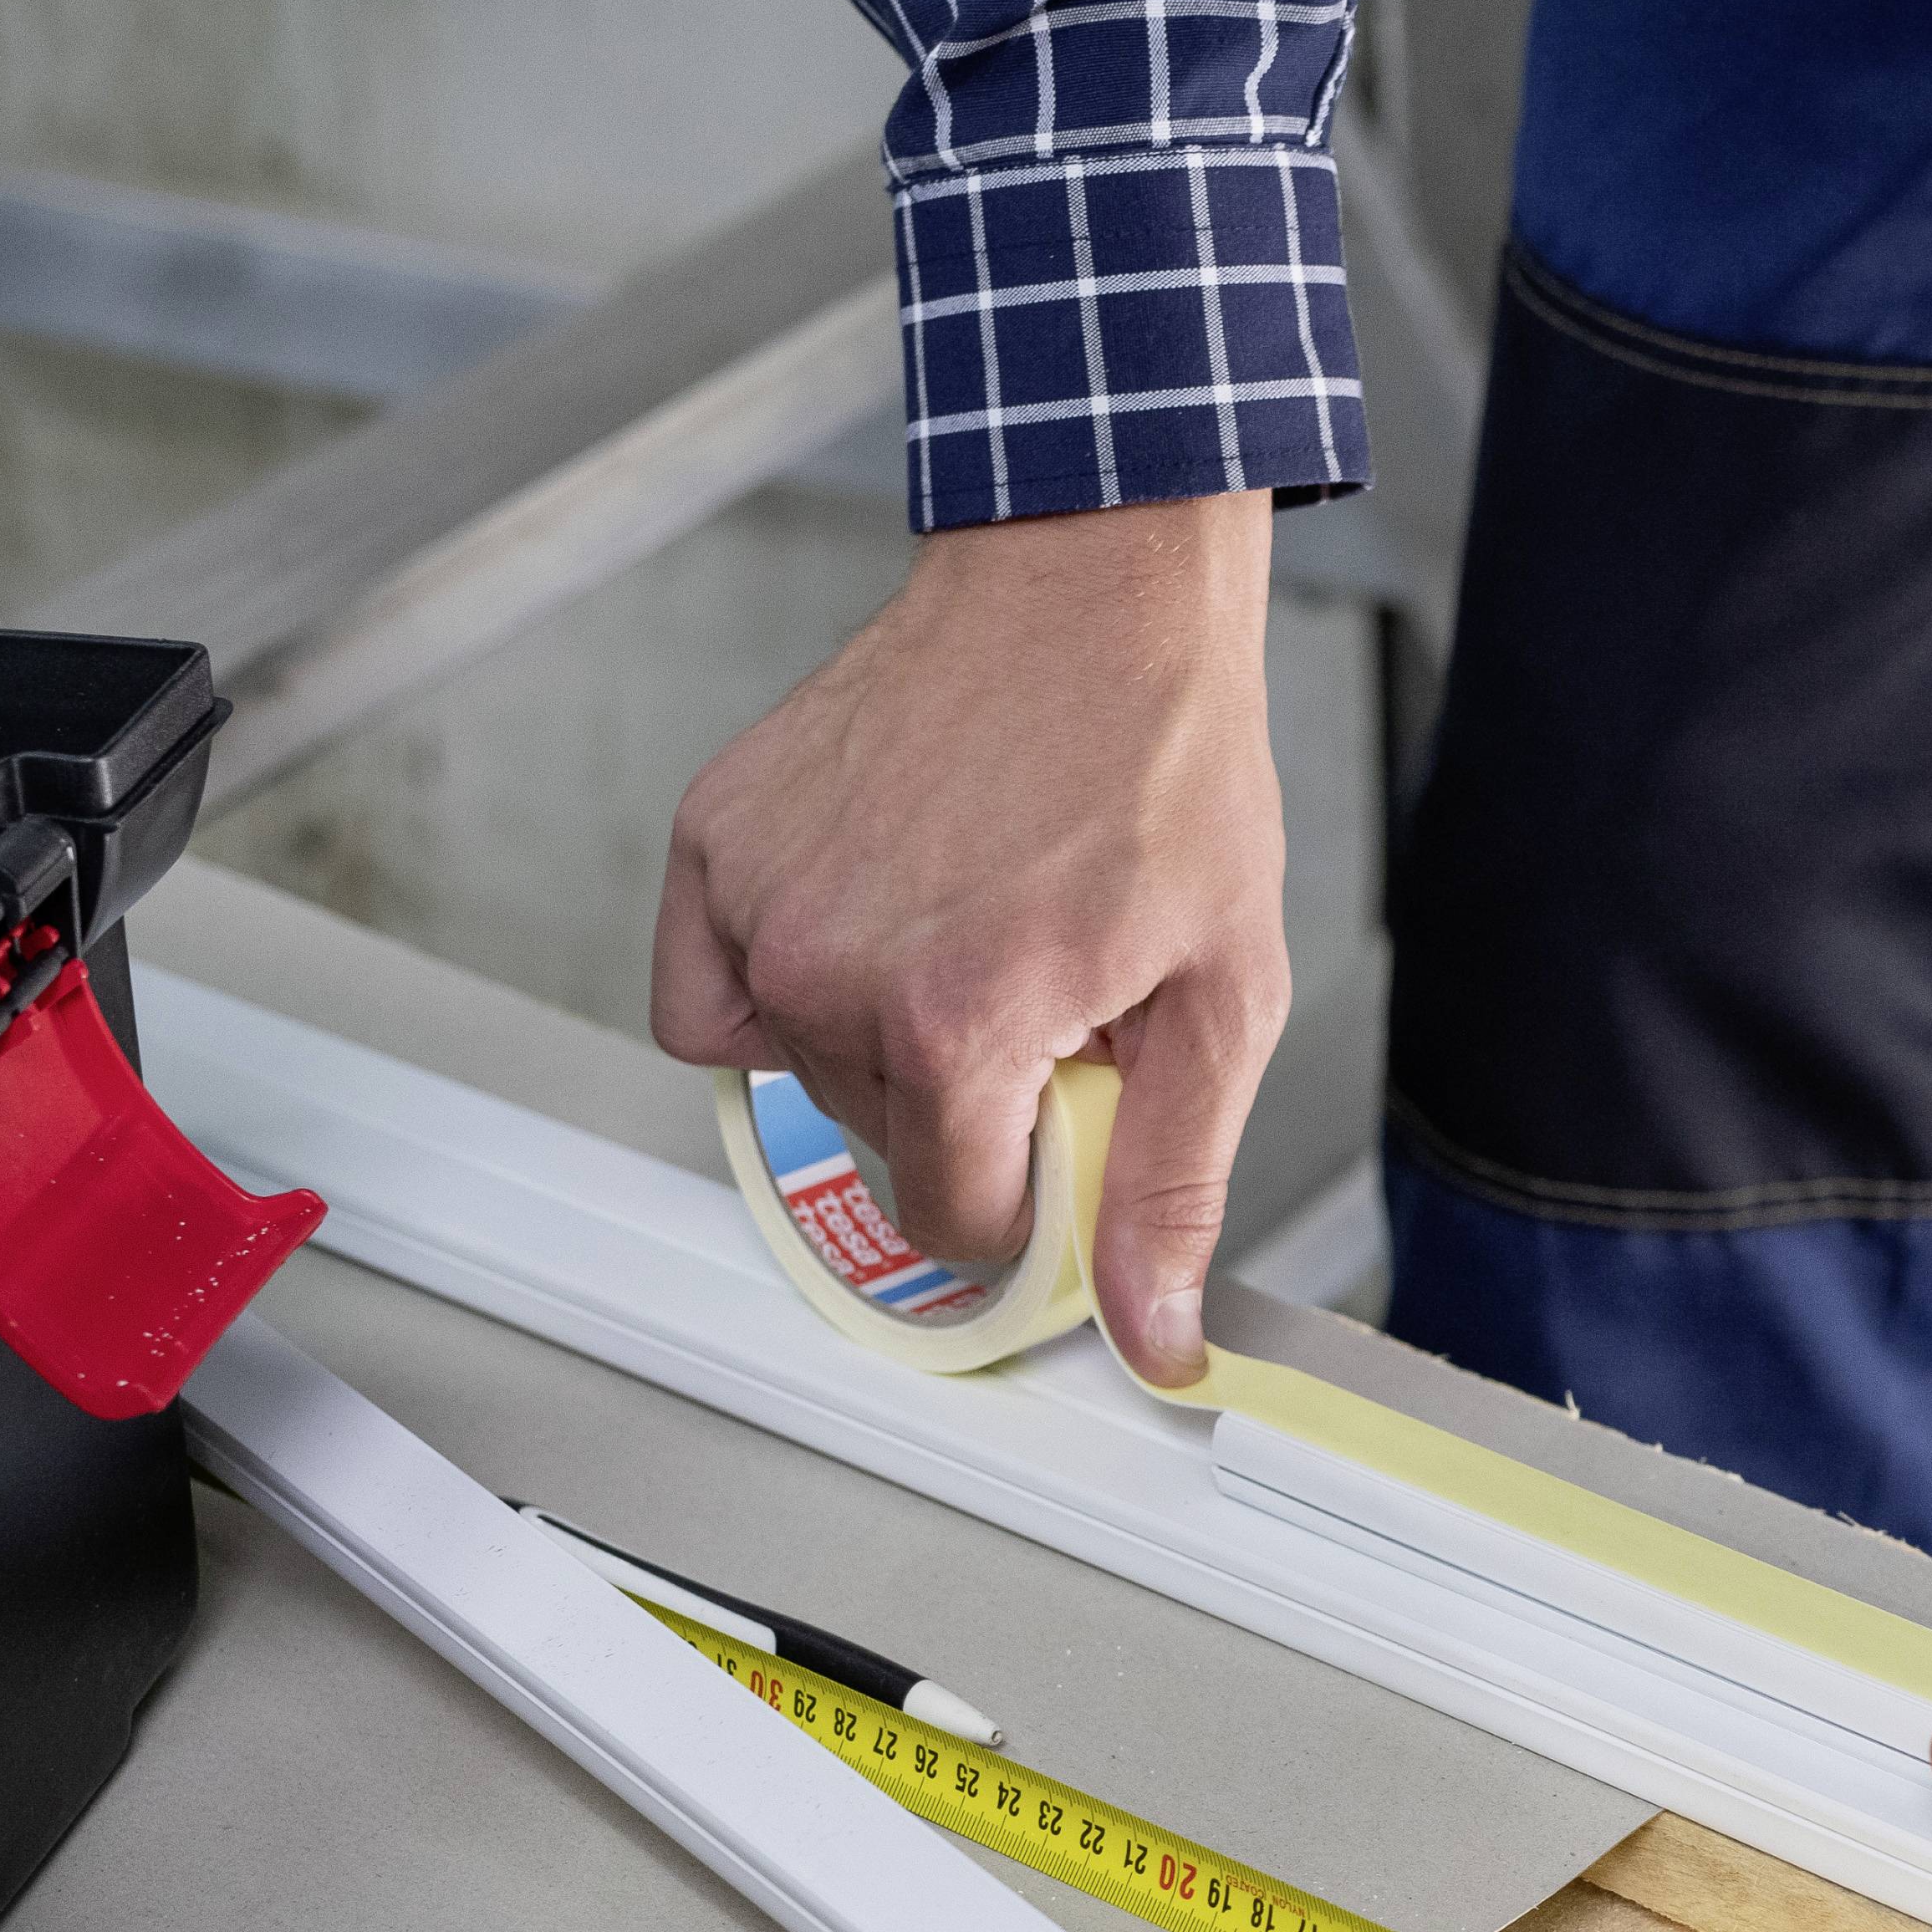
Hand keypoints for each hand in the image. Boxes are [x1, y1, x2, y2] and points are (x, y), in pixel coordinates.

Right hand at [651, 494, 1283, 1384]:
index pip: (957, 1219)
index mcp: (955, 1024)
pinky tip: (863, 925)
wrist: (1091, 596)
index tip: (1064, 1121)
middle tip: (1039, 988)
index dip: (1027, 1190)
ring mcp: (759, 902)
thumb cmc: (1164, 769)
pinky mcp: (713, 839)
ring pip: (803, 1072)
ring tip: (969, 927)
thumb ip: (1172, 1181)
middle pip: (885, 1144)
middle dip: (967, 1099)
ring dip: (882, 1037)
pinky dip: (772, 986)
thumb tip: (1152, 1335)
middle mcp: (831, 972)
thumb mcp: (1224, 996)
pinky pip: (707, 994)